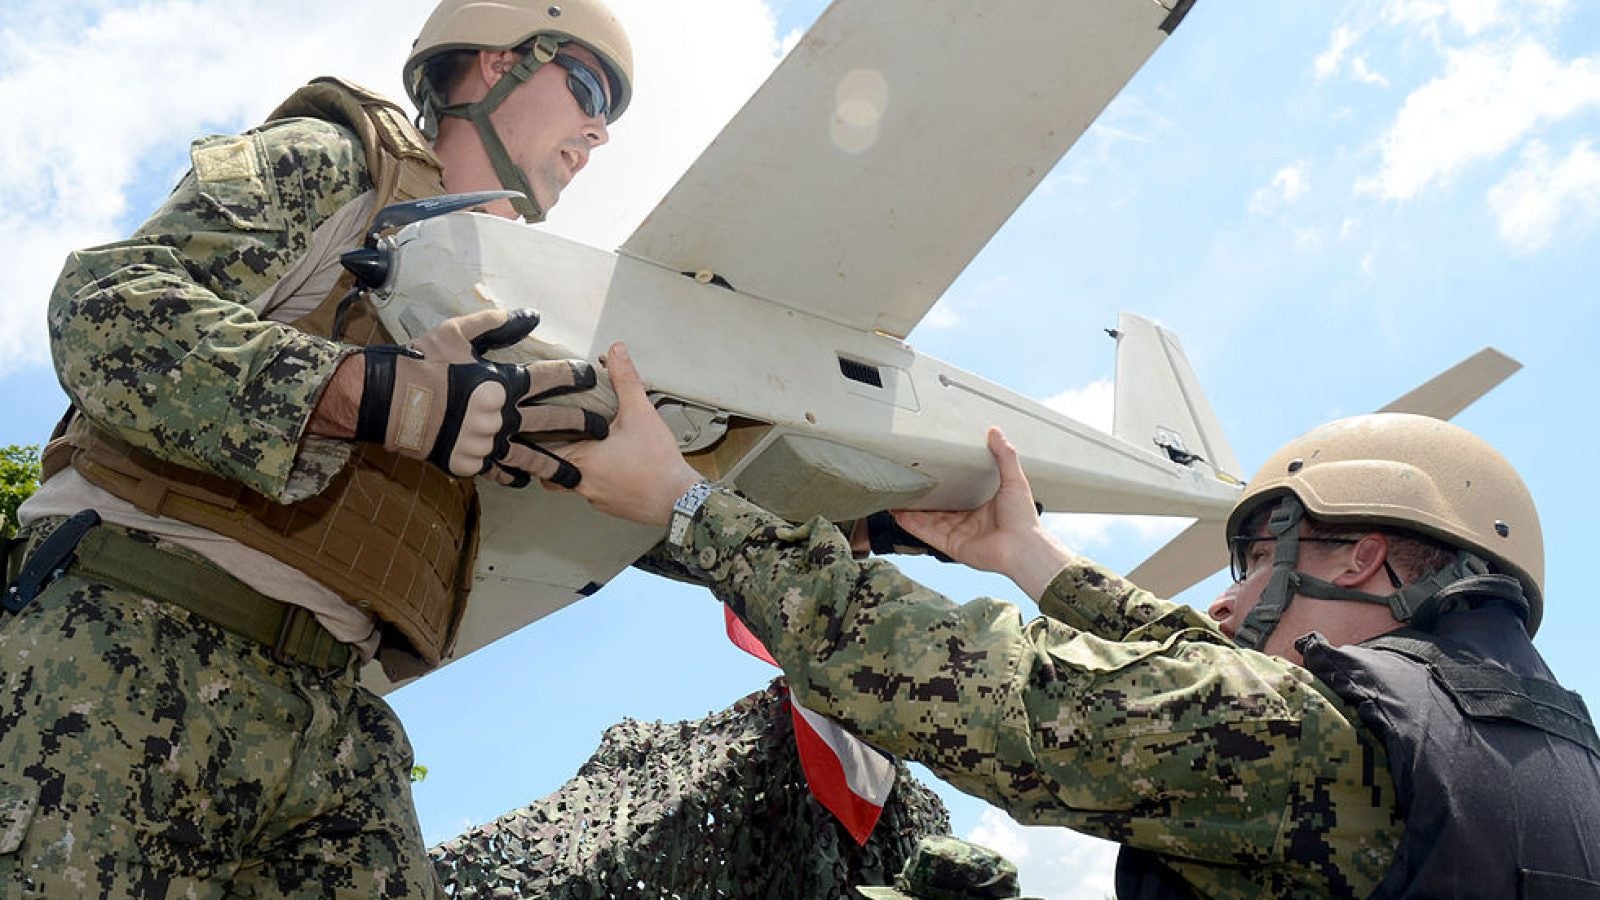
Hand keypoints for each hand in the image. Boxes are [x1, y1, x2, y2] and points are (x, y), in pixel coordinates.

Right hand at [356, 308, 606, 484]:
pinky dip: (513, 477)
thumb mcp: (458, 334)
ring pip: (533, 456)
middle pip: (553, 420)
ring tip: (579, 475)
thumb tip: (530, 315)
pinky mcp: (471, 462)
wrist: (388, 401)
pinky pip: (499, 472)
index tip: (593, 375)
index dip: (574, 375)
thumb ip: (496, 324)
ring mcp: (488, 443)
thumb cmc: (423, 363)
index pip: (550, 378)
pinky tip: (526, 481)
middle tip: (602, 428)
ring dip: (558, 464)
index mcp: (504, 383)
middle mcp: (503, 416)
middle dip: (582, 423)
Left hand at [557, 342, 703, 525]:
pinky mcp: (611, 506)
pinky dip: (599, 480)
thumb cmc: (658, 463)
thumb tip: (617, 353)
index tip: (544, 425)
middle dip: (555, 453)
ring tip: (591, 450)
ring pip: (572, 483)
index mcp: (581, 459)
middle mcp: (582, 483)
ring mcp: (596, 498)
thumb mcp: (640, 413)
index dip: (541, 436)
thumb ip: (625, 380)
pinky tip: (615, 467)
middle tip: (563, 437)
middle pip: (551, 469)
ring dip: (577, 467)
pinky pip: (594, 493)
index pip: (541, 449)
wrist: (679, 500)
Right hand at [893, 428, 1073, 600]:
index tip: (928, 474)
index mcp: (981, 508)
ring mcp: (958, 535)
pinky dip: (913, 525)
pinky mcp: (952, 546)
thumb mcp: (1014, 479)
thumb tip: (996, 431)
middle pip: (937, 510)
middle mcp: (968, 523)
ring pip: (928, 521)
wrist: (1024, 546)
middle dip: (920, 501)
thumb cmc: (1023, 518)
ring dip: (911, 512)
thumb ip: (1004, 455)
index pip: (956, 497)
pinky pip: (928, 534)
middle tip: (905, 486)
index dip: (941, 487)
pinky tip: (899, 515)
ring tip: (894, 499)